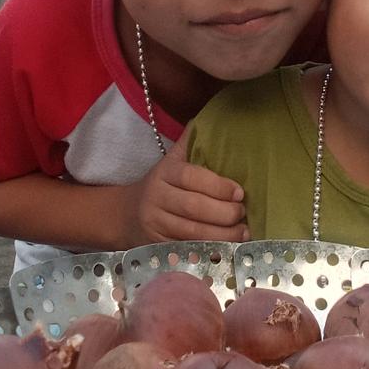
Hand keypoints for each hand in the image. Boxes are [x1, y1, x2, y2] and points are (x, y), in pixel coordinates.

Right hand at [120, 131, 249, 244]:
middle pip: (193, 207)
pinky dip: (209, 251)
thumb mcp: (171, 161)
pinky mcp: (157, 246)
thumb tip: (215, 117)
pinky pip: (187, 250)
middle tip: (243, 214)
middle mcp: (156, 198)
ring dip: (222, 235)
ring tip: (243, 232)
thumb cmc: (161, 185)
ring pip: (192, 232)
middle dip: (224, 213)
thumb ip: (191, 142)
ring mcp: (155, 224)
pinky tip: (227, 249)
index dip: (218, 186)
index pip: (191, 177)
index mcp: (164, 173)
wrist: (126, 215)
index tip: (240, 193)